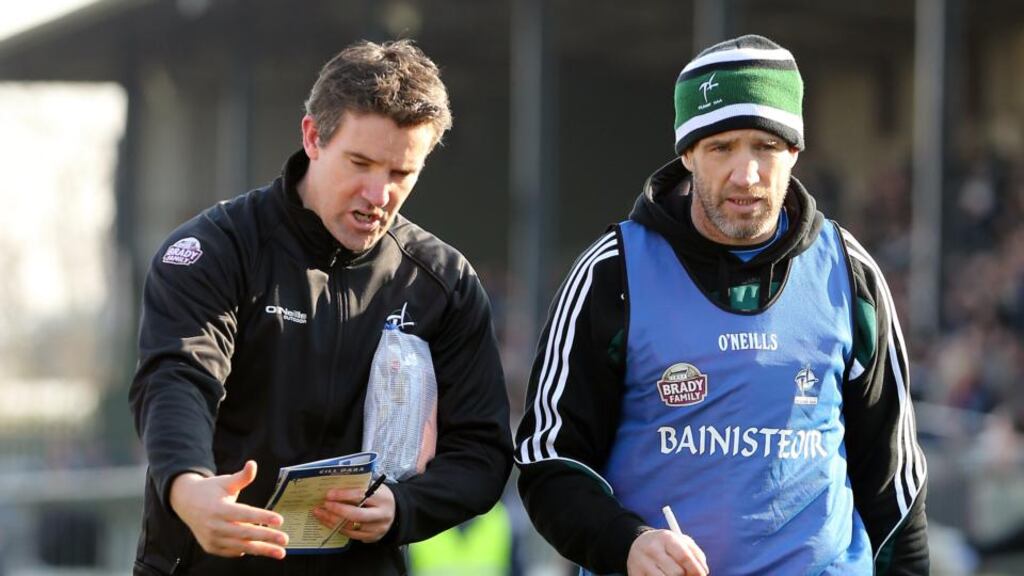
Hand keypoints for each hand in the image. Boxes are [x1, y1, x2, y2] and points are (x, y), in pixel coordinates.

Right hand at [169, 460, 288, 558]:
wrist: (186, 503)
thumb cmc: (210, 490)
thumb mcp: (225, 481)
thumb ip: (242, 476)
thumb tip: (253, 464)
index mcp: (218, 508)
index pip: (244, 514)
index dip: (262, 517)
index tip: (279, 520)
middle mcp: (214, 526)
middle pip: (244, 533)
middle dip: (266, 537)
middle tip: (284, 539)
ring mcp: (212, 539)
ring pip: (240, 546)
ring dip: (262, 550)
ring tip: (280, 552)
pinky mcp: (211, 547)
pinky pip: (232, 552)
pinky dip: (246, 550)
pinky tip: (261, 549)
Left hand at [313, 483, 395, 542]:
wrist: (396, 513)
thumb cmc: (380, 497)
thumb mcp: (375, 487)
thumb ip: (359, 486)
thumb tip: (335, 485)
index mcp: (382, 498)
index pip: (361, 496)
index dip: (343, 495)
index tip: (329, 494)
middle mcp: (381, 515)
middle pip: (357, 515)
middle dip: (337, 510)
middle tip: (323, 505)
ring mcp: (377, 529)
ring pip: (351, 527)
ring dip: (332, 521)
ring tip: (320, 514)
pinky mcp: (372, 538)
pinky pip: (351, 535)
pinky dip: (337, 528)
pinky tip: (328, 522)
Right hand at [627, 528, 708, 575]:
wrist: (639, 544)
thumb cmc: (667, 545)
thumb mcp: (681, 542)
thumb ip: (696, 554)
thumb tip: (703, 572)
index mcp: (666, 538)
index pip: (684, 557)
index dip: (696, 569)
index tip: (702, 575)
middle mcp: (652, 549)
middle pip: (676, 573)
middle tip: (686, 575)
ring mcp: (642, 563)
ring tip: (672, 573)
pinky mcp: (635, 574)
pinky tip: (661, 574)